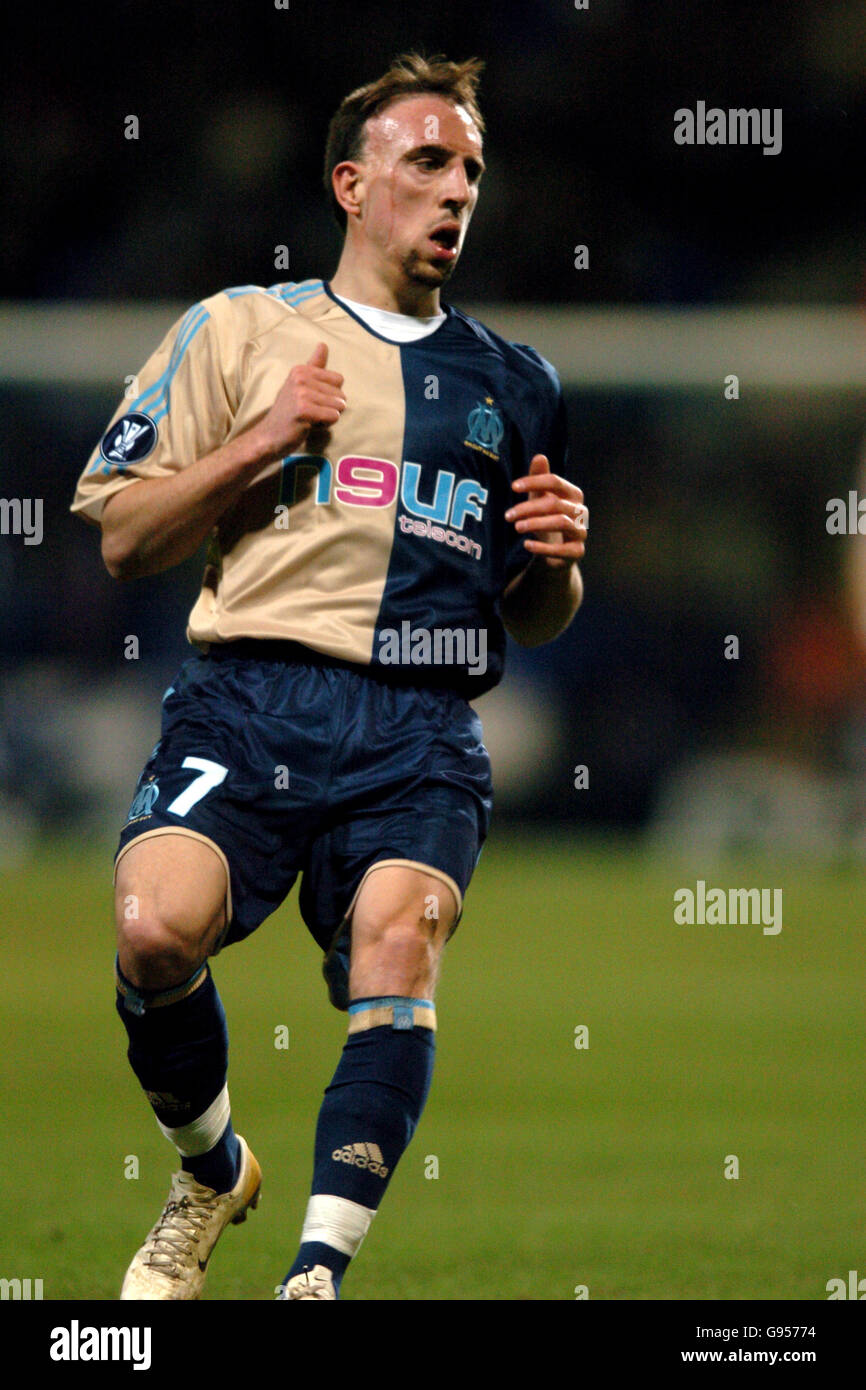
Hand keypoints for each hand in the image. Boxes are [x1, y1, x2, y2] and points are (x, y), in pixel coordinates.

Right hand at [255, 343, 346, 458]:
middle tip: (309, 412)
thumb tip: (323, 344)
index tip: (312, 401)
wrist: (268, 436)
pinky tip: (308, 425)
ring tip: (309, 418)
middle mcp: (300, 378)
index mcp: (301, 369)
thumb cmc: (288, 411)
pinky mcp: (303, 410)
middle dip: (330, 407)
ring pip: (338, 406)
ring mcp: (301, 393)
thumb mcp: (298, 384)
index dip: (330, 395)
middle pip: (340, 394)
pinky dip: (325, 425)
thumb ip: (314, 365)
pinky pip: (334, 417)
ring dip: (327, 417)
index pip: (339, 379)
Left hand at [505, 454, 587, 567]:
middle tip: (508, 515)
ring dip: (536, 524)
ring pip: (561, 522)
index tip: (513, 487)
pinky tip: (527, 545)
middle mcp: (581, 511)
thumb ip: (539, 479)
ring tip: (516, 527)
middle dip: (529, 508)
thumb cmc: (547, 519)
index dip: (534, 482)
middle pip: (555, 503)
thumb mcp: (540, 498)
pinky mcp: (577, 552)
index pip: (555, 482)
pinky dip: (543, 547)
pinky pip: (562, 549)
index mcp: (574, 494)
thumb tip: (539, 457)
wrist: (555, 552)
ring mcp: (581, 532)